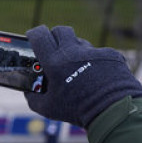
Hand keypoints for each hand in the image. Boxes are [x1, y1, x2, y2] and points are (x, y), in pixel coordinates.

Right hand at [24, 25, 141, 128]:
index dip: (34, 33)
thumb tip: (28, 91)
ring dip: (75, 50)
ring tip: (77, 67)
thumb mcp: (48, 108)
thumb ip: (33, 98)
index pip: (39, 35)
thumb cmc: (78, 111)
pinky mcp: (109, 54)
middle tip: (55, 49)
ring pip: (79, 42)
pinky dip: (95, 61)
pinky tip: (97, 75)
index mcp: (54, 63)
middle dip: (55, 37)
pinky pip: (98, 52)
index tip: (33, 36)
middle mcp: (73, 52)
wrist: (113, 111)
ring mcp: (93, 52)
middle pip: (60, 30)